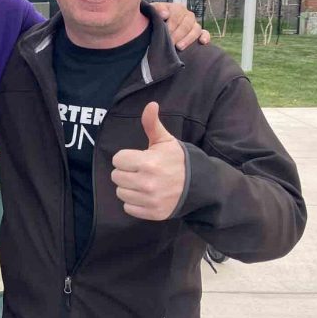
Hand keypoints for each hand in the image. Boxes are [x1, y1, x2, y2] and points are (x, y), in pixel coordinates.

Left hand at [111, 102, 184, 220]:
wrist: (200, 185)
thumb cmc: (177, 160)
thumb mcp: (165, 140)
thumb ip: (152, 124)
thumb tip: (151, 104)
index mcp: (148, 162)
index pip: (117, 160)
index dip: (125, 157)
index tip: (137, 158)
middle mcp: (147, 183)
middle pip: (116, 176)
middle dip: (125, 172)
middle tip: (139, 170)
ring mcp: (150, 200)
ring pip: (120, 193)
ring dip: (128, 187)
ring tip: (141, 182)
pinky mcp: (153, 213)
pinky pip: (128, 208)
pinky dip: (134, 202)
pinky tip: (145, 195)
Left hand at [151, 2, 209, 49]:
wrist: (155, 25)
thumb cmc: (154, 18)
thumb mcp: (152, 11)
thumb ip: (157, 9)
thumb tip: (165, 14)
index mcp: (177, 8)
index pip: (176, 16)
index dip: (170, 25)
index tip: (164, 33)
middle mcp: (187, 15)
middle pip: (186, 24)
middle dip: (177, 35)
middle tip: (170, 43)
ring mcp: (194, 24)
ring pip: (196, 30)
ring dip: (188, 39)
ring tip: (179, 47)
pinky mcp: (199, 33)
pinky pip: (205, 33)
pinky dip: (205, 37)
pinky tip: (202, 42)